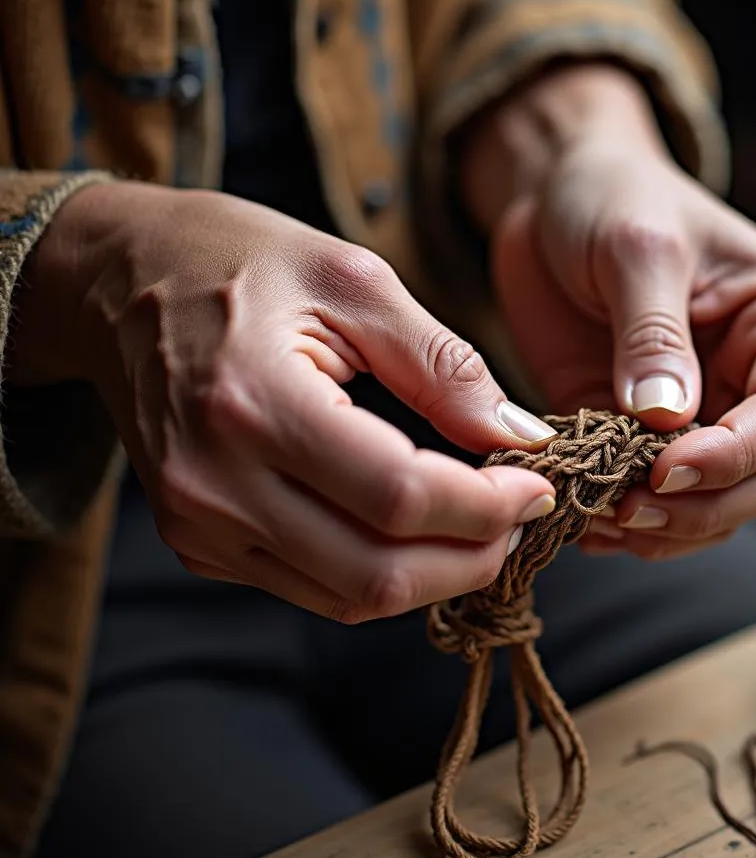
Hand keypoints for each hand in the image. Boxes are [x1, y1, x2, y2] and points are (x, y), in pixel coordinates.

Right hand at [13, 182, 557, 618]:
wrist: (118, 285)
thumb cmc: (237, 261)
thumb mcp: (353, 280)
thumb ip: (443, 365)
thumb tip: (522, 436)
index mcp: (252, 401)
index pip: (398, 495)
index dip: (487, 505)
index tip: (536, 483)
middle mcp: (214, 483)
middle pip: (378, 572)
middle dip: (472, 555)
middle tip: (518, 514)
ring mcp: (200, 524)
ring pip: (348, 596)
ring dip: (433, 573)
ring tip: (478, 520)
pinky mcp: (199, 542)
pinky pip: (312, 586)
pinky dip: (379, 569)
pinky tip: (412, 524)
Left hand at [461, 65, 755, 558]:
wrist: (557, 200)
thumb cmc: (614, 197)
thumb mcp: (636, 248)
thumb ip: (653, 335)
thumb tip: (667, 422)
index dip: (734, 456)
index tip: (664, 470)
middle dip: (704, 506)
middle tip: (628, 510)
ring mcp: (713, 416)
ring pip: (721, 507)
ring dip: (665, 529)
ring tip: (597, 518)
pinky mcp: (654, 439)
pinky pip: (661, 503)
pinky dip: (629, 526)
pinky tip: (586, 524)